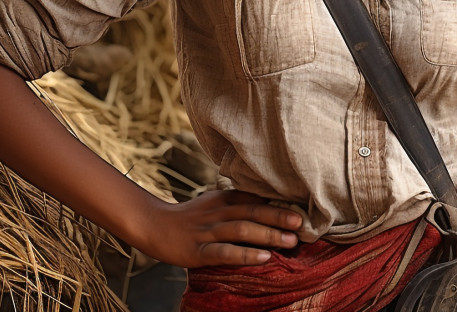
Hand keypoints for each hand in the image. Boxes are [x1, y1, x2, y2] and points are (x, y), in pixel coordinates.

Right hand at [130, 189, 303, 267]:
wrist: (154, 225)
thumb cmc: (190, 216)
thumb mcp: (214, 202)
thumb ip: (237, 202)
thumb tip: (268, 204)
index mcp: (223, 199)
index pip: (254, 198)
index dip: (278, 203)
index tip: (301, 208)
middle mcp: (218, 212)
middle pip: (253, 212)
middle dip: (279, 217)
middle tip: (302, 224)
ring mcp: (208, 231)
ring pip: (242, 230)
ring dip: (268, 235)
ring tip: (291, 242)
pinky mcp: (198, 252)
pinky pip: (225, 252)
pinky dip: (245, 254)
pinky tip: (264, 257)